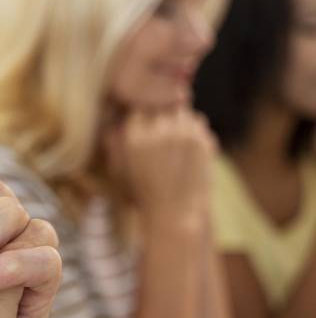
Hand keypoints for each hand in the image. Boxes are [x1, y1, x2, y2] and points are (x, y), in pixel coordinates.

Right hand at [105, 108, 215, 224]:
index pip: (140, 106)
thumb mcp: (118, 170)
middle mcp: (159, 130)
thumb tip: (115, 122)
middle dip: (162, 115)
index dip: (143, 115)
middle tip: (162, 136)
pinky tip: (187, 153)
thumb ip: (114, 143)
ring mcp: (184, 133)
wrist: (174, 213)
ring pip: (183, 111)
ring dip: (179, 122)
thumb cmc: (142, 194)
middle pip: (163, 104)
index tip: (146, 125)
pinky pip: (199, 124)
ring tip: (174, 146)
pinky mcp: (203, 140)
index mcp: (135, 136)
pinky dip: (194, 133)